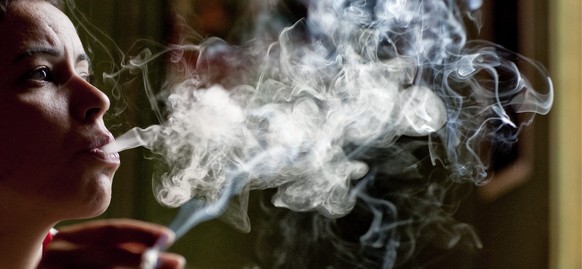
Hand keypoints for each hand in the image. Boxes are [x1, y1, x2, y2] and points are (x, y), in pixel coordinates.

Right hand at [37, 219, 184, 268]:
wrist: (27, 266)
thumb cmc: (69, 262)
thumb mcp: (88, 249)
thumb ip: (118, 246)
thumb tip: (159, 245)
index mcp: (71, 237)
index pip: (110, 230)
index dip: (142, 232)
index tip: (169, 236)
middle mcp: (60, 254)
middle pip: (106, 255)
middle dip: (142, 258)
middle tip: (174, 261)